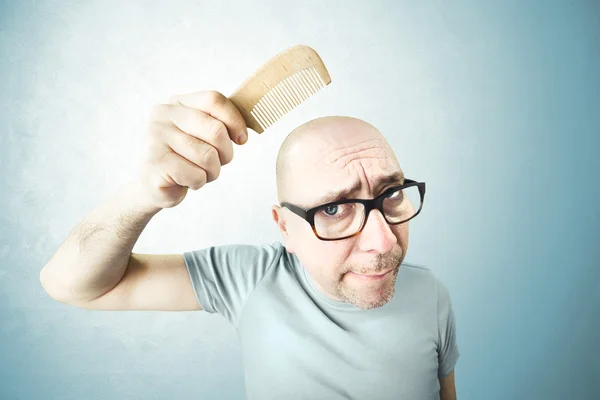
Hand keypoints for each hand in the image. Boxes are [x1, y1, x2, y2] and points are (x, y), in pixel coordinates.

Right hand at [138, 91, 247, 208]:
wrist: (152, 184)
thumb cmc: (184, 158)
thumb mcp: (201, 135)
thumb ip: (218, 124)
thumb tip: (244, 129)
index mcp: (178, 103)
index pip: (214, 100)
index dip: (235, 120)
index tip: (242, 139)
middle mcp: (164, 115)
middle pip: (215, 130)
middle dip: (225, 153)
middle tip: (217, 163)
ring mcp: (155, 138)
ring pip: (208, 156)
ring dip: (212, 172)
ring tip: (199, 173)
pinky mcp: (155, 163)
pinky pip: (196, 175)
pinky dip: (198, 182)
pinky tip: (186, 181)